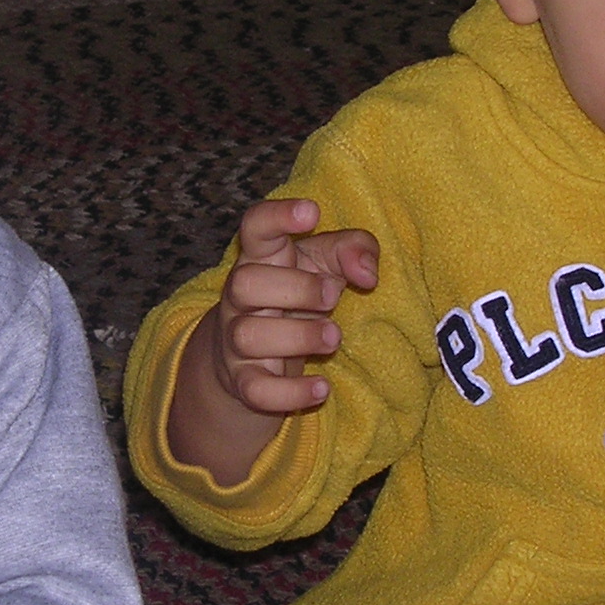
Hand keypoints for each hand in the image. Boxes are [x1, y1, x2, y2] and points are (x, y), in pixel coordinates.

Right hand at [205, 197, 380, 415]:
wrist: (247, 359)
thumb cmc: (296, 298)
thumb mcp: (325, 265)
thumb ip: (354, 250)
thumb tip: (368, 273)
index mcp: (262, 259)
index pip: (255, 227)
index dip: (278, 215)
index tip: (312, 212)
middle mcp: (240, 297)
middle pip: (244, 282)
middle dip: (295, 288)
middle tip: (333, 296)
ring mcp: (236, 341)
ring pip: (248, 335)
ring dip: (298, 336)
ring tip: (333, 337)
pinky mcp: (244, 382)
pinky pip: (257, 391)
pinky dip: (291, 392)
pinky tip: (321, 388)